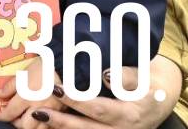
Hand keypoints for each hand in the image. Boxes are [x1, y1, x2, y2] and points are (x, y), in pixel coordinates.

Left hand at [0, 56, 64, 126]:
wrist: (67, 65)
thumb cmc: (44, 67)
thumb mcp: (23, 73)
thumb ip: (10, 86)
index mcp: (27, 97)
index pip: (10, 113)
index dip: (1, 116)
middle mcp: (39, 107)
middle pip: (25, 126)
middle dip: (16, 123)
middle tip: (12, 116)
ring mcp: (52, 111)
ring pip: (39, 128)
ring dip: (30, 125)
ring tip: (26, 117)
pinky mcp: (62, 111)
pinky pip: (51, 124)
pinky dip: (43, 123)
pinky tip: (40, 116)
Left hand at [2, 56, 180, 128]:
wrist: (161, 98)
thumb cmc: (150, 83)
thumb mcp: (144, 77)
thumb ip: (126, 77)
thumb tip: (105, 74)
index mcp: (130, 114)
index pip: (99, 109)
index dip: (76, 100)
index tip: (56, 89)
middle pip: (87, 128)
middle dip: (61, 120)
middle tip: (38, 111)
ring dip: (61, 127)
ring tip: (39, 116)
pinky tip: (49, 122)